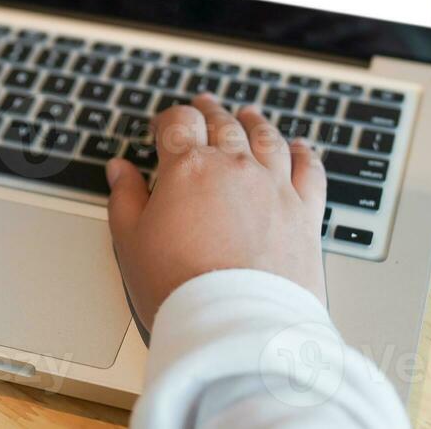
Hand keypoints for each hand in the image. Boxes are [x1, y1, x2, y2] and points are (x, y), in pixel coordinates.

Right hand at [106, 94, 326, 330]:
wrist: (236, 326)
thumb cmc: (180, 288)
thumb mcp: (131, 242)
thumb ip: (125, 198)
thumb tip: (119, 169)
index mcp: (188, 168)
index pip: (178, 123)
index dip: (169, 119)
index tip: (164, 125)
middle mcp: (235, 167)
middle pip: (223, 124)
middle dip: (210, 111)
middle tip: (204, 104)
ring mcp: (274, 187)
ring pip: (267, 138)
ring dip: (256, 122)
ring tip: (249, 114)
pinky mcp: (305, 213)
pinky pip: (310, 170)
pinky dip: (305, 154)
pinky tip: (302, 148)